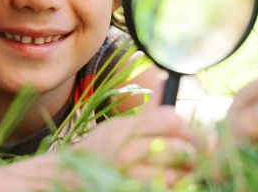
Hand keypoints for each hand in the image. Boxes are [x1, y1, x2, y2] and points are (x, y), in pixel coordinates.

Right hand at [72, 105, 195, 186]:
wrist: (69, 175)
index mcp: (127, 126)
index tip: (187, 138)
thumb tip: (166, 78)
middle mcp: (127, 149)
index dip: (187, 130)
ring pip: (174, 174)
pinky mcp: (129, 189)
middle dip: (188, 155)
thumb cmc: (102, 149)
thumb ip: (151, 108)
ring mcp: (128, 173)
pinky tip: (162, 184)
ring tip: (172, 173)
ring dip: (178, 176)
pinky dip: (167, 187)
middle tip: (187, 159)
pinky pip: (162, 189)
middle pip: (179, 149)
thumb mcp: (121, 125)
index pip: (171, 120)